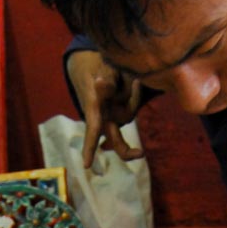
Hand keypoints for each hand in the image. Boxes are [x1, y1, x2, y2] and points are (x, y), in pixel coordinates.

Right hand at [66, 50, 144, 167]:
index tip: (85, 165)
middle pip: (116, 141)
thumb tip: (101, 84)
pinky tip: (134, 81)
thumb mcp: (96, 72)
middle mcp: (104, 117)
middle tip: (141, 154)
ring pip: (128, 114)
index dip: (89, 147)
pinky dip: (134, 94)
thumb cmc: (93, 68)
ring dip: (133, 97)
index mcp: (93, 110)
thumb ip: (103, 84)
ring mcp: (113, 114)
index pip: (92, 130)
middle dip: (127, 151)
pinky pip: (132, 106)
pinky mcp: (122, 108)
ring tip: (132, 78)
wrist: (91, 62)